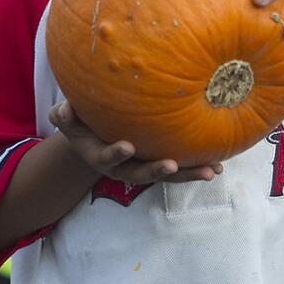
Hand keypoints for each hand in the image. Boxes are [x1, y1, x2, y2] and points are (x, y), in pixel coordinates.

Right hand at [48, 101, 222, 183]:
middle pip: (143, 174)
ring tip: (210, 171)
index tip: (127, 146)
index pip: (110, 157)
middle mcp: (126, 168)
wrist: (95, 137)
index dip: (117, 153)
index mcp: (103, 157)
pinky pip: (181, 168)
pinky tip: (219, 164)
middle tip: (171, 165)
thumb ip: (64, 114)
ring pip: (168, 175)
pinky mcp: (162, 163)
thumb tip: (66, 108)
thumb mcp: (68, 119)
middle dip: (157, 170)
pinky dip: (198, 167)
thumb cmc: (81, 123)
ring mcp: (145, 168)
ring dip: (188, 174)